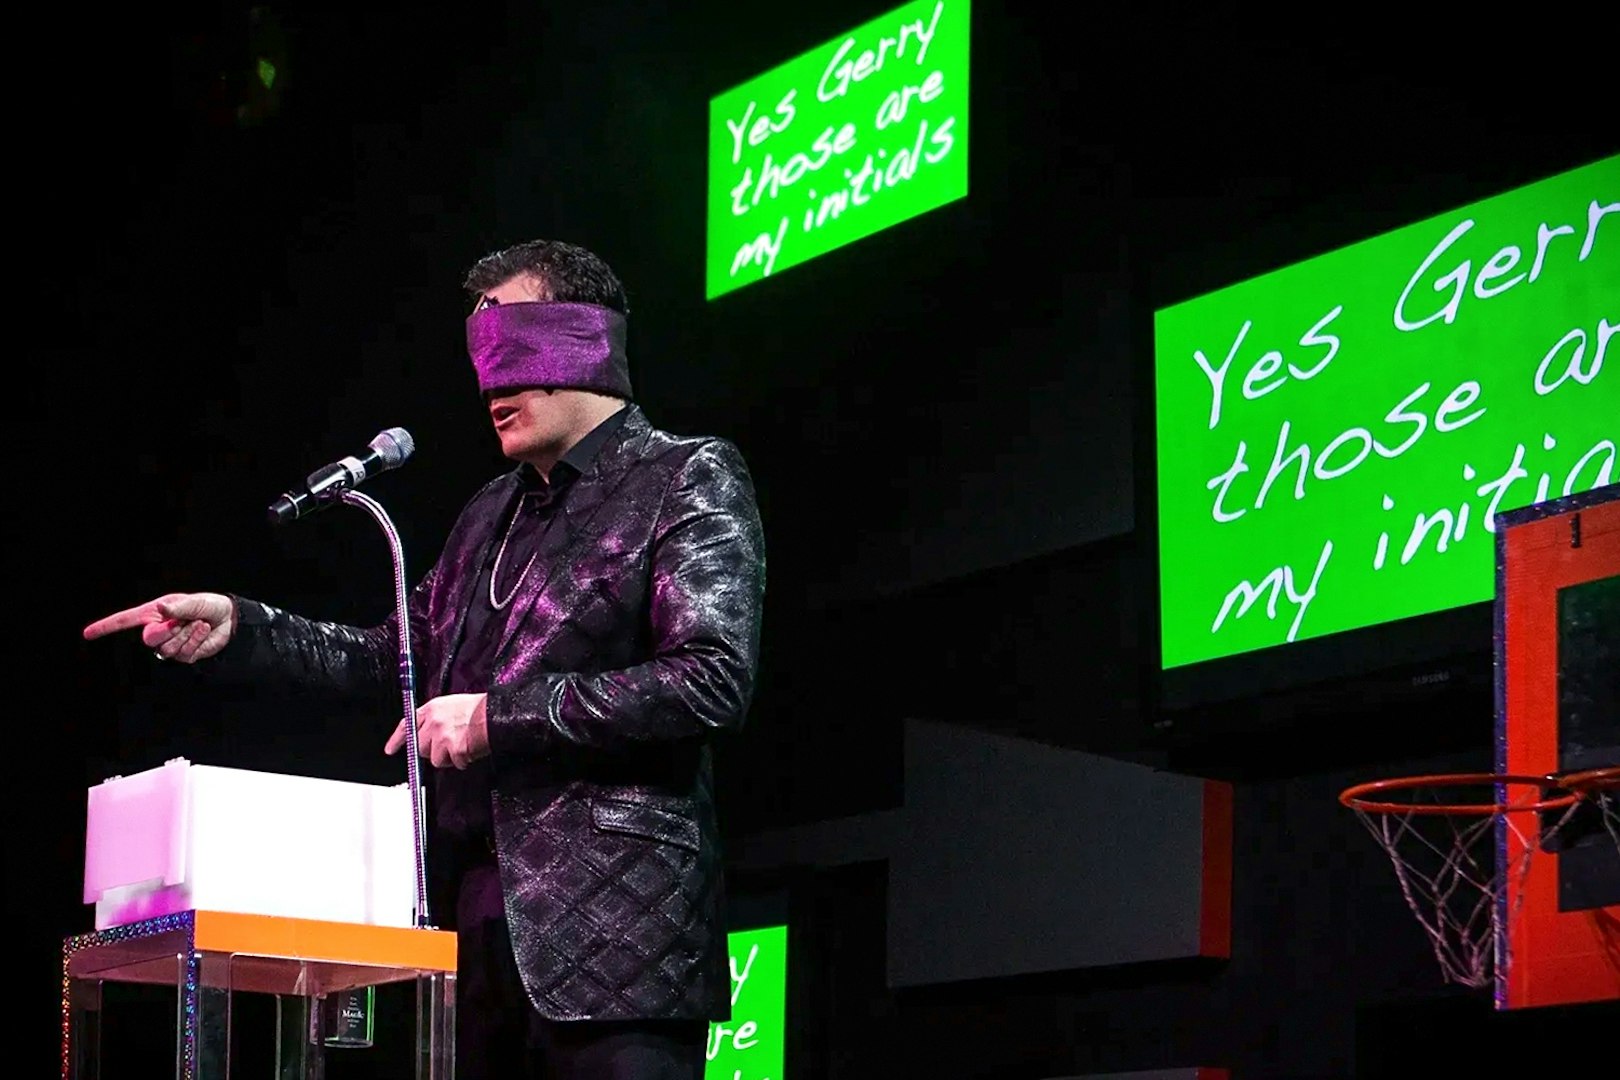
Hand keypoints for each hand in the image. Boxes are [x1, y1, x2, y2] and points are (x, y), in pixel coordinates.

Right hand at [82, 592, 236, 662]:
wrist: (228, 619)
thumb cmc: (208, 606)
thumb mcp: (195, 603)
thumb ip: (178, 608)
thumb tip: (162, 608)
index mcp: (154, 613)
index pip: (124, 621)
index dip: (105, 627)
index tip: (87, 633)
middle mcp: (158, 629)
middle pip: (149, 639)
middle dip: (168, 631)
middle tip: (183, 621)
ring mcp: (170, 644)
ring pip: (167, 649)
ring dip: (186, 635)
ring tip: (198, 624)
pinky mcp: (184, 655)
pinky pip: (184, 654)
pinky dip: (196, 641)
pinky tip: (203, 631)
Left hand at [385, 692, 489, 768]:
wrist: (495, 714)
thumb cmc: (479, 708)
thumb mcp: (451, 704)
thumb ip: (436, 717)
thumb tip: (427, 733)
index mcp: (431, 709)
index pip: (407, 726)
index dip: (397, 739)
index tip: (390, 749)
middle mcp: (433, 723)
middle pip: (420, 747)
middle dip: (432, 750)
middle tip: (448, 745)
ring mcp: (442, 737)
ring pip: (436, 759)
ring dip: (449, 757)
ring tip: (462, 745)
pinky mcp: (454, 750)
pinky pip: (454, 763)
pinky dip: (463, 761)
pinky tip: (470, 750)